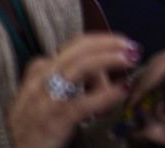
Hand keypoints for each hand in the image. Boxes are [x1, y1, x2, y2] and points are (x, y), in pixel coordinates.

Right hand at [6, 32, 140, 147]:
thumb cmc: (32, 123)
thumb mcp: (44, 94)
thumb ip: (68, 79)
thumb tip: (104, 72)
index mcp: (40, 70)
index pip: (74, 45)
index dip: (101, 40)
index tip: (121, 43)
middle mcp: (42, 79)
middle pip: (79, 50)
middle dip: (109, 44)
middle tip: (132, 47)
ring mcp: (47, 98)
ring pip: (81, 67)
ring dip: (109, 59)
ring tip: (130, 60)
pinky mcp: (55, 119)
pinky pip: (85, 102)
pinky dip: (108, 93)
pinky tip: (122, 90)